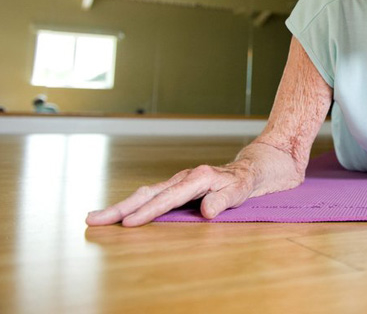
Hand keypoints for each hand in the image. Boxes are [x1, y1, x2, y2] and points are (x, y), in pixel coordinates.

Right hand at [86, 162, 255, 227]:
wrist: (244, 171)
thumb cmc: (241, 183)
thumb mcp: (238, 193)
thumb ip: (222, 201)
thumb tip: (206, 211)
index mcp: (198, 178)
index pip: (169, 198)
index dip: (148, 211)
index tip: (128, 223)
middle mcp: (182, 178)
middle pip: (147, 194)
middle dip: (120, 208)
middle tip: (93, 219)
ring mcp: (176, 182)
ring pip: (143, 194)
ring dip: (119, 207)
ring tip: (94, 217)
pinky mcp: (173, 188)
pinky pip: (149, 197)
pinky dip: (131, 205)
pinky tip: (116, 214)